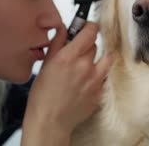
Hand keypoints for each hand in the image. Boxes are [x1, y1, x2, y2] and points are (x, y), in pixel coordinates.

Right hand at [22, 22, 113, 144]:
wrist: (50, 121)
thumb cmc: (43, 96)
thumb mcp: (46, 64)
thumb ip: (57, 42)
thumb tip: (64, 27)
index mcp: (69, 57)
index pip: (90, 31)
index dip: (89, 26)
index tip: (87, 27)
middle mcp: (85, 67)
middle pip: (95, 45)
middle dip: (86, 46)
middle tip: (76, 53)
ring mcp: (95, 80)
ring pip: (106, 58)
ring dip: (98, 58)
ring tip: (87, 64)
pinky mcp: (100, 92)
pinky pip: (104, 76)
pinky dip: (98, 75)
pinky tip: (86, 80)